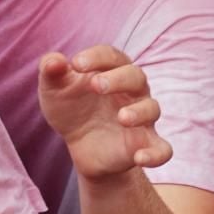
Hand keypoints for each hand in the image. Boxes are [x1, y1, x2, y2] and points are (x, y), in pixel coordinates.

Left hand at [38, 47, 173, 181]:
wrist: (82, 147)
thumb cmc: (72, 109)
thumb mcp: (54, 91)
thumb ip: (51, 72)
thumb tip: (53, 60)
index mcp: (113, 71)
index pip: (112, 56)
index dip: (96, 57)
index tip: (76, 65)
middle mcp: (133, 92)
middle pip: (137, 77)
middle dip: (118, 79)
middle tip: (95, 86)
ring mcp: (142, 119)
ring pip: (152, 109)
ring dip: (139, 112)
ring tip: (121, 117)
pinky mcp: (145, 145)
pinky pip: (162, 150)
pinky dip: (156, 154)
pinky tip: (139, 157)